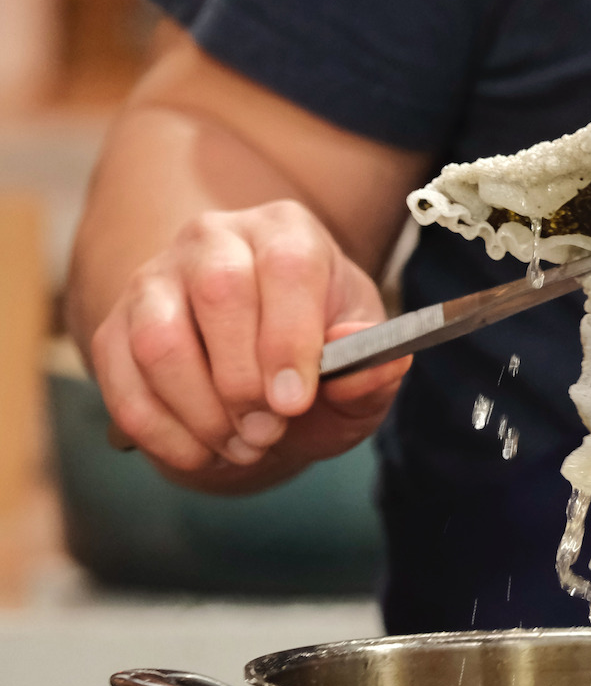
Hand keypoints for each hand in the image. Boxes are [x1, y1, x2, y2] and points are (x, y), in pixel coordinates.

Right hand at [91, 199, 408, 486]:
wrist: (262, 378)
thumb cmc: (321, 363)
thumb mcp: (362, 369)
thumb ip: (374, 370)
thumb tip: (380, 361)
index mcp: (288, 233)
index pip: (286, 266)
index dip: (289, 338)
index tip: (294, 402)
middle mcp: (216, 239)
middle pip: (219, 293)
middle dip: (243, 382)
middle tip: (268, 433)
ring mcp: (156, 279)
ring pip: (158, 340)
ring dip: (200, 412)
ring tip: (242, 447)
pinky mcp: (115, 326)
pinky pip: (120, 380)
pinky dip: (161, 432)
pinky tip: (201, 453)